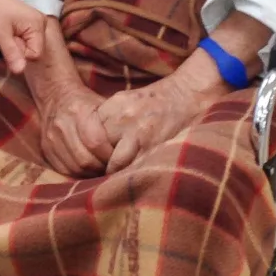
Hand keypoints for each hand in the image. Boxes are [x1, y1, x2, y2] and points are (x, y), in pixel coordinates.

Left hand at [0, 0, 45, 73]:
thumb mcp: (1, 35)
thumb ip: (12, 54)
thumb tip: (20, 72)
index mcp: (39, 25)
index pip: (36, 54)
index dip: (21, 53)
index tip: (9, 41)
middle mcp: (43, 24)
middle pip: (35, 50)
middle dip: (20, 48)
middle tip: (7, 36)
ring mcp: (38, 23)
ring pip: (30, 46)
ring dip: (18, 45)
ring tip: (8, 33)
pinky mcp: (32, 24)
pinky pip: (28, 40)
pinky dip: (18, 40)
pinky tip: (10, 31)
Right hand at [38, 82, 113, 177]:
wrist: (56, 95)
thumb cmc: (87, 102)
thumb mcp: (103, 104)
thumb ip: (115, 123)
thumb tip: (134, 144)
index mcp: (79, 111)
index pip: (95, 142)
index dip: (109, 154)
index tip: (119, 156)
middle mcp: (63, 125)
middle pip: (84, 159)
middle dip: (101, 167)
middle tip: (112, 167)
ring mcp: (52, 139)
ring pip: (74, 168)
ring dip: (91, 173)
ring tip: (102, 169)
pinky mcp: (46, 150)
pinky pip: (63, 171)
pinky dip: (78, 174)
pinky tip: (89, 170)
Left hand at [97, 55, 226, 173]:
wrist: (188, 96)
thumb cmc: (156, 101)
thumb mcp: (126, 100)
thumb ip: (107, 117)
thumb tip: (90, 141)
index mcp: (114, 104)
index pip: (87, 130)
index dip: (88, 145)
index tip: (92, 154)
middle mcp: (122, 119)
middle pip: (96, 147)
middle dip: (96, 161)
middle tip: (98, 170)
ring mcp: (138, 134)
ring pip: (112, 163)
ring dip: (112, 173)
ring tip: (114, 178)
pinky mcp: (153, 148)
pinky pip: (134, 169)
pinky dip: (129, 176)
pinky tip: (130, 179)